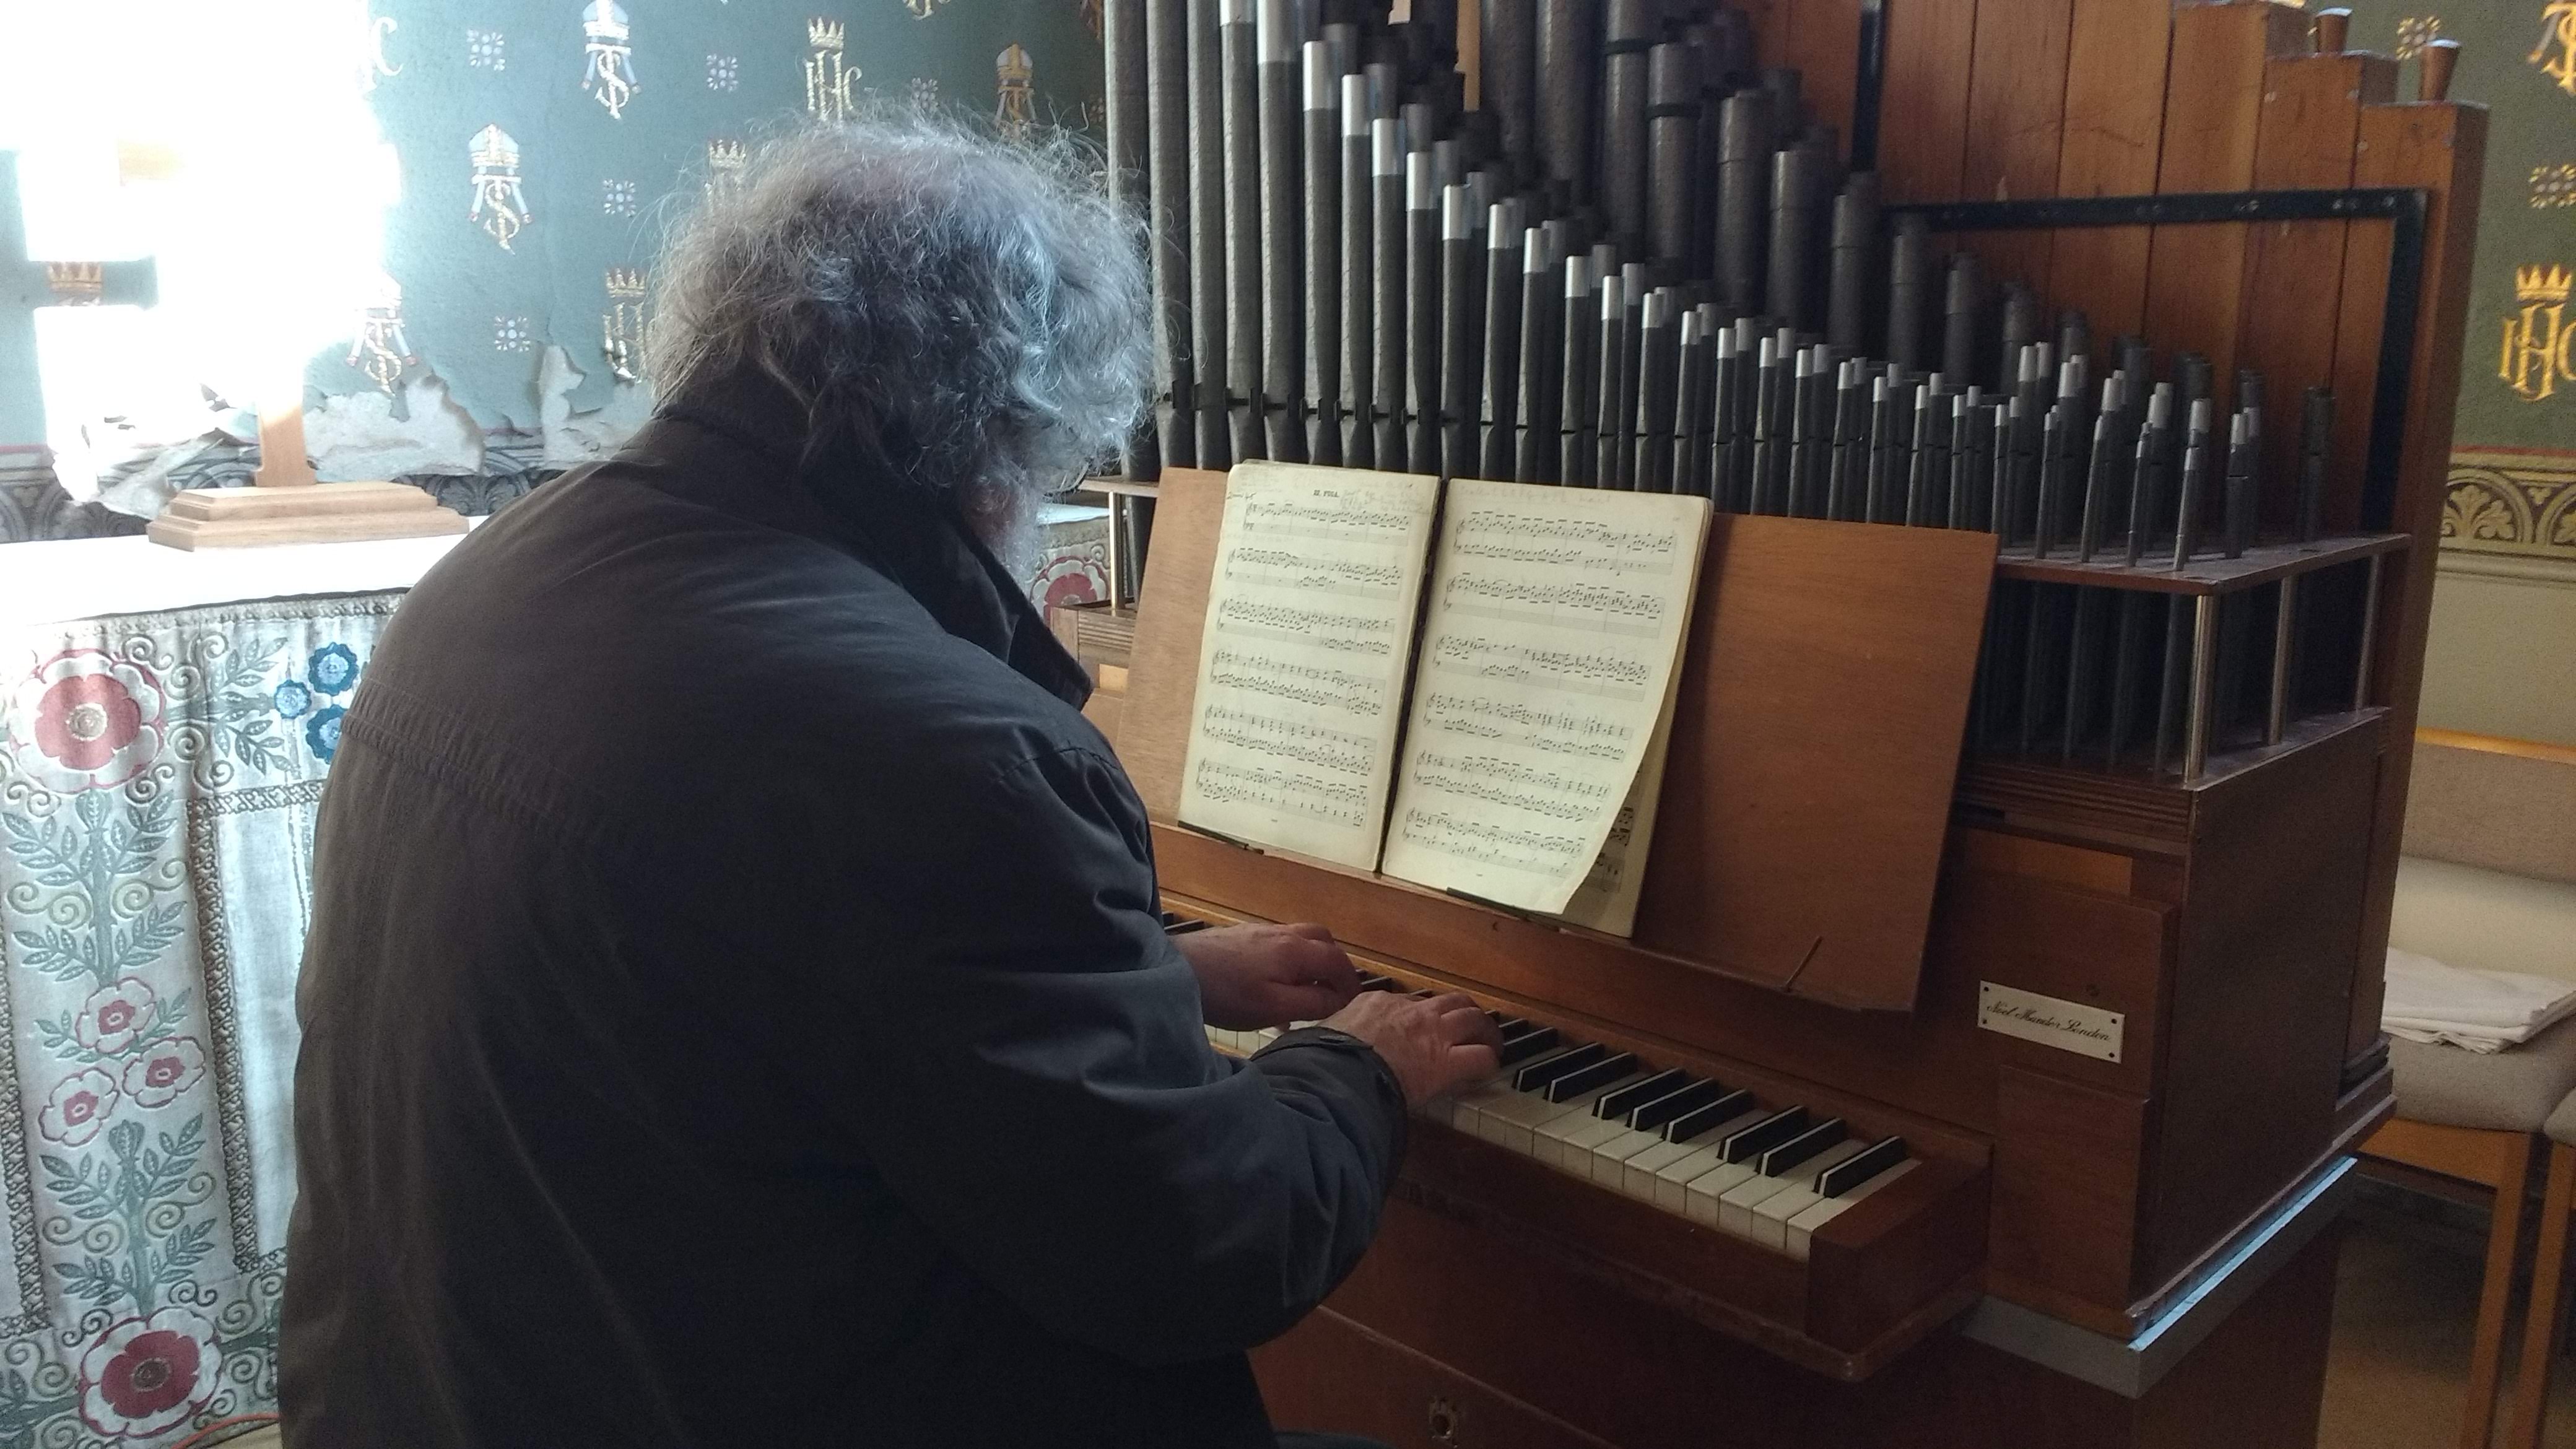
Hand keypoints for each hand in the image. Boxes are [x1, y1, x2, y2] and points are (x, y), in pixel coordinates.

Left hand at [1177, 922, 1362, 1030]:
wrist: (1175, 970)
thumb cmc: (1227, 994)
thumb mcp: (1274, 1008)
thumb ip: (1312, 1002)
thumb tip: (1339, 999)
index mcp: (1296, 951)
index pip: (1339, 961)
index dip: (1350, 983)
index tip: (1352, 1005)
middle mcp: (1283, 934)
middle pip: (1323, 941)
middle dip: (1334, 966)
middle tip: (1332, 994)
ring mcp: (1260, 932)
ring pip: (1300, 940)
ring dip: (1311, 963)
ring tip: (1304, 992)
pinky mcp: (1240, 936)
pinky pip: (1278, 945)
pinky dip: (1289, 962)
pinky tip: (1273, 986)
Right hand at [1318, 990, 1503, 1106]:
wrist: (1337, 1073)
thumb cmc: (1323, 1059)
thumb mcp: (1323, 1035)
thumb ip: (1331, 1037)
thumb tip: (1310, 1049)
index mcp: (1376, 1004)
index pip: (1408, 1003)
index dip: (1419, 1017)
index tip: (1420, 1029)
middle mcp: (1410, 1012)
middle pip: (1449, 1001)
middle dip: (1462, 1012)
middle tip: (1469, 1025)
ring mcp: (1432, 1033)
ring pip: (1473, 1018)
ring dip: (1484, 1029)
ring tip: (1489, 1041)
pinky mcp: (1446, 1062)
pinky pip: (1481, 1056)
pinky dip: (1488, 1061)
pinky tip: (1488, 1067)